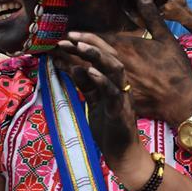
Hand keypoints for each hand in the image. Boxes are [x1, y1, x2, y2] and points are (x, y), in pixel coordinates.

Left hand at [54, 36, 147, 174]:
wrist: (122, 154)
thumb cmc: (109, 128)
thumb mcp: (93, 102)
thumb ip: (86, 85)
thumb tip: (73, 67)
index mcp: (114, 82)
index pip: (103, 57)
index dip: (88, 43)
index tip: (69, 36)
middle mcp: (121, 86)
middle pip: (111, 56)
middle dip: (92, 43)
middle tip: (70, 36)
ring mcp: (123, 97)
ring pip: (115, 70)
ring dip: (97, 56)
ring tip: (79, 46)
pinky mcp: (121, 111)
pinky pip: (113, 92)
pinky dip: (101, 80)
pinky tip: (89, 71)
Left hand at [61, 0, 191, 127]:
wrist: (181, 98)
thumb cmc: (175, 67)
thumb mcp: (165, 37)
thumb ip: (151, 15)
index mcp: (129, 47)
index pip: (101, 39)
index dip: (84, 37)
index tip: (70, 34)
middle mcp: (120, 62)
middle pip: (92, 53)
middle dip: (74, 48)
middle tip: (58, 45)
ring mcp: (118, 79)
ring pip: (92, 70)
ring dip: (75, 64)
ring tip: (60, 61)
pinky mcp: (121, 96)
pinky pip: (100, 88)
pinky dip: (88, 81)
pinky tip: (77, 80)